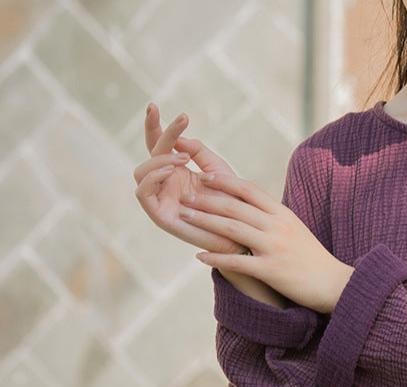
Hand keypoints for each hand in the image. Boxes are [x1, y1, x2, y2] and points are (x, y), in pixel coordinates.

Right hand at [133, 103, 244, 253]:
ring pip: (140, 171)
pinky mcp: (159, 215)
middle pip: (149, 153)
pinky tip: (170, 170)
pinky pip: (142, 192)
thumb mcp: (217, 171)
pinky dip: (151, 177)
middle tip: (181, 122)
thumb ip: (199, 152)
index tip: (155, 105)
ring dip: (159, 158)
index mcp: (177, 171)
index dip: (155, 125)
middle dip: (159, 132)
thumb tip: (179, 139)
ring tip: (182, 158)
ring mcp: (160, 199)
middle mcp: (165, 183)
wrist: (239, 235)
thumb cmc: (231, 204)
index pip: (160, 144)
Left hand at [181, 172, 354, 312]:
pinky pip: (237, 261)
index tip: (204, 176)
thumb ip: (274, 217)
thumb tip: (252, 208)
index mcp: (283, 214)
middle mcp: (277, 226)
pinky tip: (199, 256)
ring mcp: (274, 247)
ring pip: (232, 228)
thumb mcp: (296, 230)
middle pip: (235, 206)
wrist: (335, 284)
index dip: (224, 182)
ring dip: (205, 221)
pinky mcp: (271, 271)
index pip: (249, 190)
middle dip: (206, 199)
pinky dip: (216, 257)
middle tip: (184, 195)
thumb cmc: (313, 259)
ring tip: (184, 216)